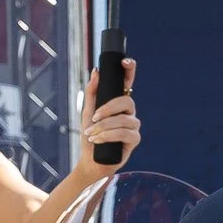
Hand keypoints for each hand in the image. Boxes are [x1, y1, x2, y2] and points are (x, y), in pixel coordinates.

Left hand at [78, 60, 140, 174]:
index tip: (125, 61)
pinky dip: (109, 135)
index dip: (129, 70)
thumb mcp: (87, 112)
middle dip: (108, 109)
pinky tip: (99, 140)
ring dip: (104, 126)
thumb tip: (97, 72)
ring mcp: (133, 125)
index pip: (127, 82)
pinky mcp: (134, 139)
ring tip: (91, 134)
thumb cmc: (90, 136)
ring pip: (123, 119)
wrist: (91, 160)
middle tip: (94, 117)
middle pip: (126, 101)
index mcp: (118, 102)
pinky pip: (125, 133)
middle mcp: (128, 112)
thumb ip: (92, 92)